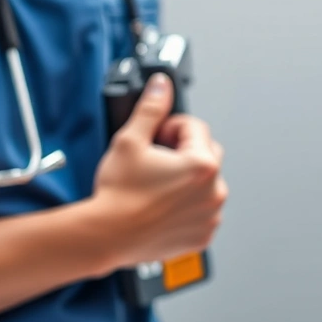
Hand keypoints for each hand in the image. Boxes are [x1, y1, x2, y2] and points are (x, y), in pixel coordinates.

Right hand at [88, 74, 227, 269]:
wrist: (106, 235)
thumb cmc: (118, 196)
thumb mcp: (130, 141)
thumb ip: (151, 109)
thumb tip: (161, 86)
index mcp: (203, 165)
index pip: (196, 127)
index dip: (171, 127)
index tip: (156, 137)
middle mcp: (214, 191)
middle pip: (205, 154)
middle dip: (182, 152)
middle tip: (154, 161)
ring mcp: (210, 215)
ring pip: (205, 184)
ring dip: (187, 180)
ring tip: (156, 186)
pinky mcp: (203, 234)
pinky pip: (201, 210)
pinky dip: (188, 206)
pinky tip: (163, 205)